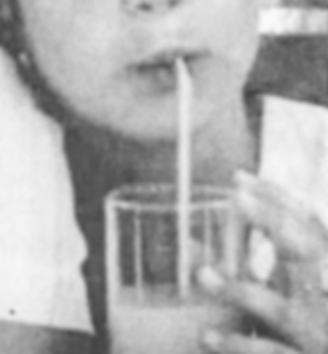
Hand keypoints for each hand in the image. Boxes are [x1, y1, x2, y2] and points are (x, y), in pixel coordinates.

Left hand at [199, 172, 327, 353]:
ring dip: (242, 290)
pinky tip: (205, 334)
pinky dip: (238, 344)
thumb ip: (272, 258)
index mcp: (327, 273)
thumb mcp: (302, 286)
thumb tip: (208, 225)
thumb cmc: (315, 323)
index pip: (310, 228)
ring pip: (281, 310)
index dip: (278, 200)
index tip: (238, 179)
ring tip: (202, 273)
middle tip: (240, 198)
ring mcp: (318, 336)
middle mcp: (327, 300)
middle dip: (278, 225)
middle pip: (306, 257)